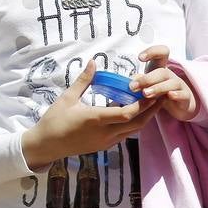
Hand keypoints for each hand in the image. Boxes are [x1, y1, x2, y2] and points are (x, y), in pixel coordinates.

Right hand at [21, 61, 157, 169]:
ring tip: (153, 102)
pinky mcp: (105, 146)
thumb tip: (93, 61)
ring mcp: (106, 142)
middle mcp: (104, 133)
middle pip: (137, 123)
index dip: (140, 104)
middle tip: (161, 95)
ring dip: (145, 117)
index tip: (149, 90)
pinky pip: (126, 135)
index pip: (126, 114)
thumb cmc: (54, 120)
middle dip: (150, 110)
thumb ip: (84, 80)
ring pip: (134, 131)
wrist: (46, 146)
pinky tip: (137, 112)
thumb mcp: (67, 98)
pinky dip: (134, 124)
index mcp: (95, 119)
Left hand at [132, 45, 199, 120]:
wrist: (180, 104)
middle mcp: (170, 75)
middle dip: (146, 79)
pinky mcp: (185, 97)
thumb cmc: (160, 91)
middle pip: (161, 72)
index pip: (161, 53)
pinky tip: (169, 96)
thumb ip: (139, 81)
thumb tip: (130, 80)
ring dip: (157, 88)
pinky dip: (176, 95)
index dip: (152, 52)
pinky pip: (182, 94)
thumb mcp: (148, 85)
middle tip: (133, 87)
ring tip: (145, 94)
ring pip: (171, 83)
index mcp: (160, 68)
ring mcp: (179, 86)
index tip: (139, 58)